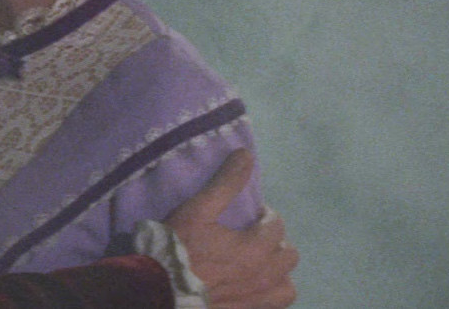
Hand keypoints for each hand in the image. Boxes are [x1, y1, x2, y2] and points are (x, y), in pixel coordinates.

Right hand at [162, 149, 298, 308]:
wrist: (159, 290)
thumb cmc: (177, 248)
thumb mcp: (198, 210)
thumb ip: (226, 183)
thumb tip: (246, 154)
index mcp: (255, 248)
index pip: (276, 225)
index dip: (265, 216)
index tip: (250, 216)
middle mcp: (264, 276)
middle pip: (289, 255)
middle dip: (275, 242)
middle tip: (253, 239)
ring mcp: (256, 300)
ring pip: (287, 286)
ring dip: (278, 273)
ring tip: (258, 266)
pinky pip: (273, 307)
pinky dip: (268, 295)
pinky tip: (251, 288)